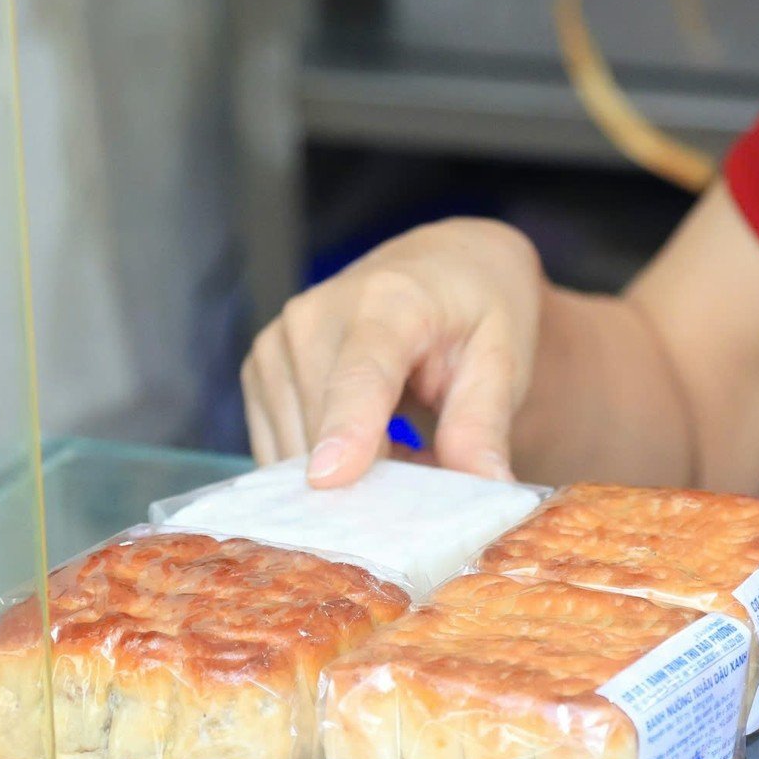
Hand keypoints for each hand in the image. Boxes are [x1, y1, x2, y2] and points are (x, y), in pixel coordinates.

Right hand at [240, 218, 543, 486]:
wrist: (439, 268)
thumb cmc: (473, 313)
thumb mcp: (501, 361)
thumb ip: (483, 426)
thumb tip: (488, 490)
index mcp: (387, 302)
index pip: (361, 375)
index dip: (345, 429)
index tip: (328, 480)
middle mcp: (315, 316)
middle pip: (323, 430)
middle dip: (371, 480)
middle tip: (427, 474)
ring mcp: (277, 344)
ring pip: (296, 452)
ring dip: (348, 476)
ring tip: (400, 446)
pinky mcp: (258, 372)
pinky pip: (280, 451)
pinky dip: (322, 465)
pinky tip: (365, 445)